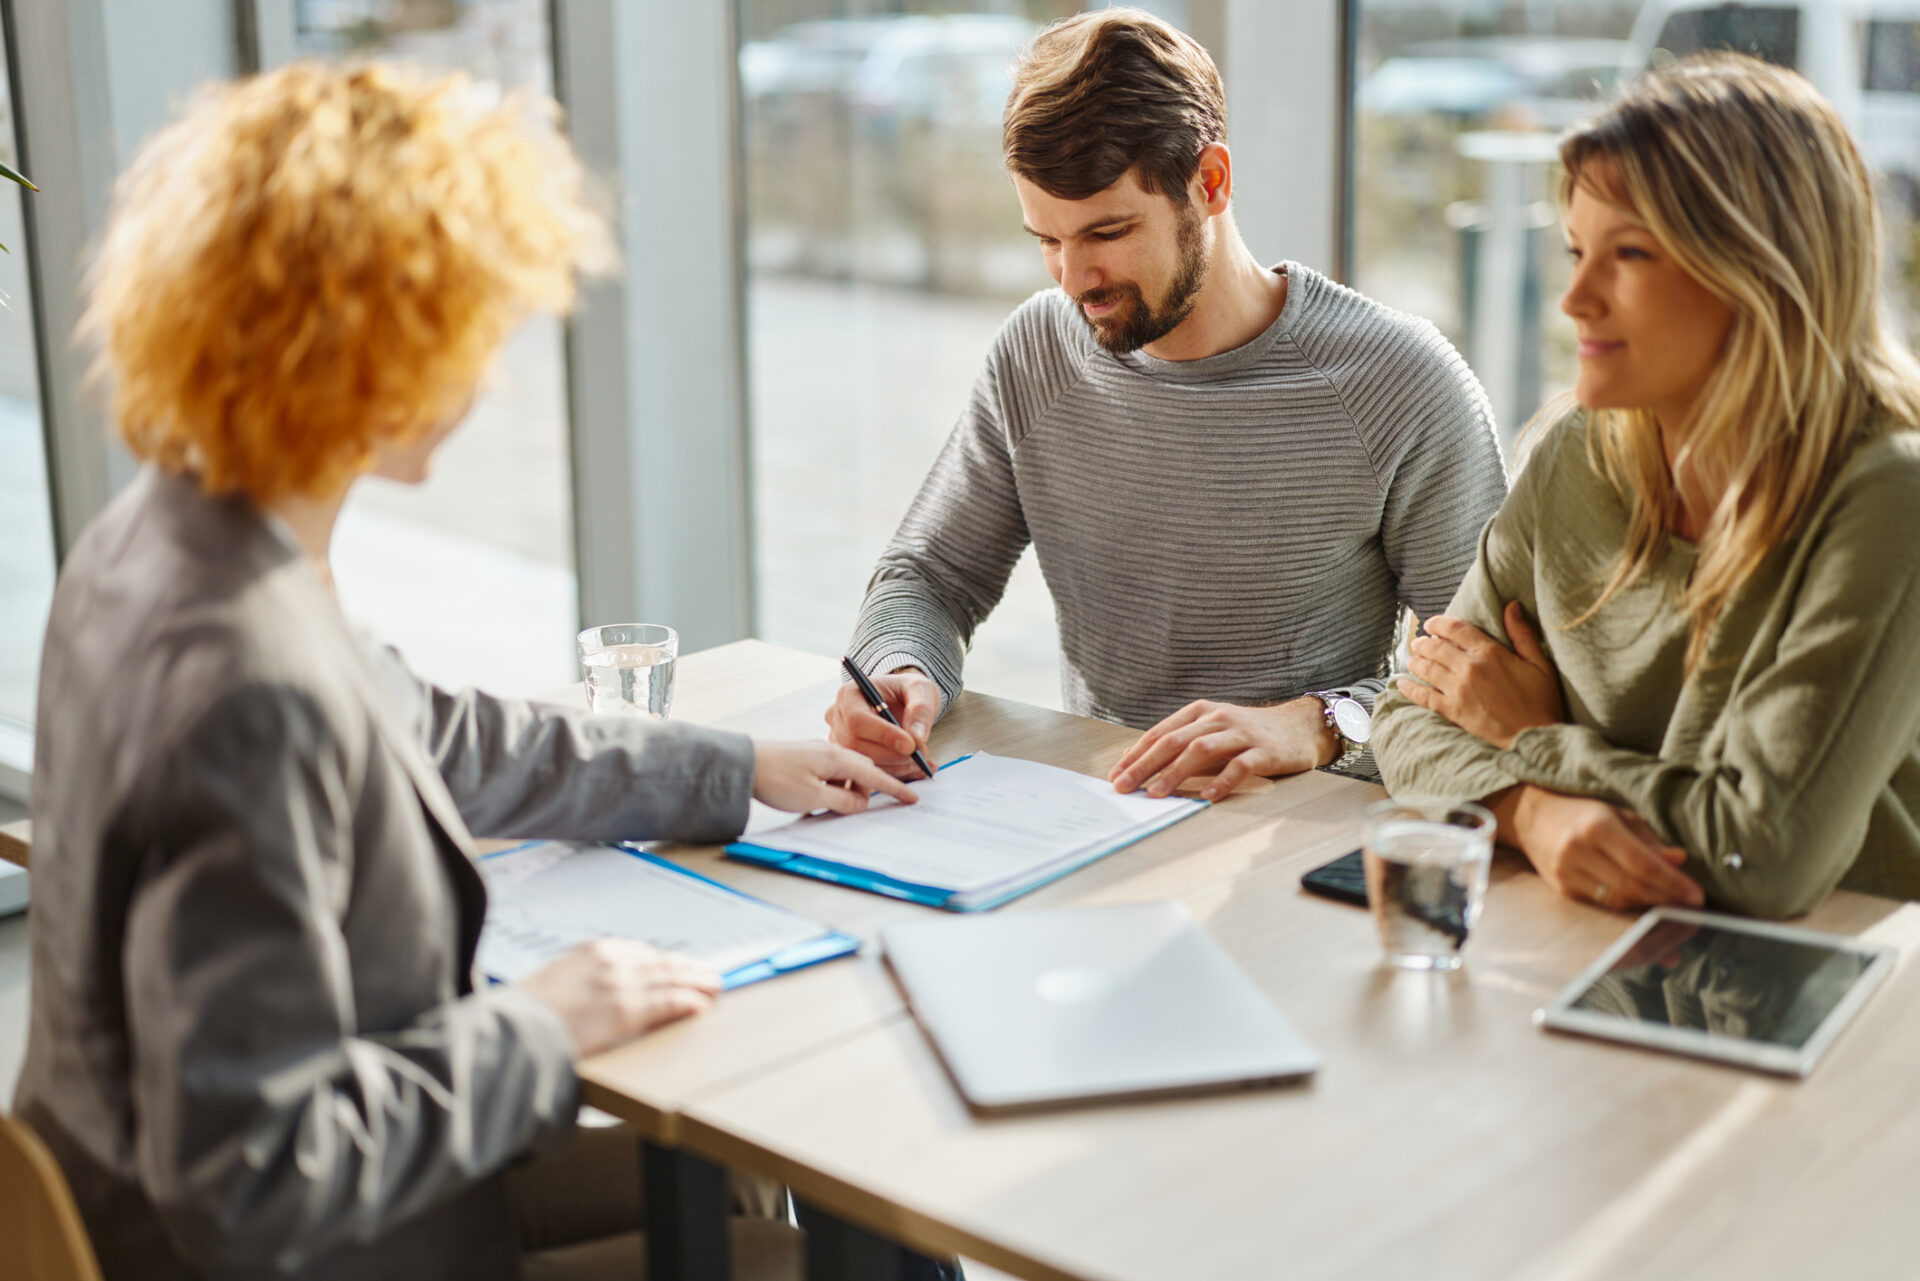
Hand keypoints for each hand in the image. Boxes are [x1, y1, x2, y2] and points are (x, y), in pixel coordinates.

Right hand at [519, 939, 721, 1057]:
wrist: (514, 1028)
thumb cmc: (526, 1012)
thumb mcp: (556, 982)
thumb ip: (582, 981)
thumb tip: (596, 994)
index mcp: (593, 951)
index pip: (641, 952)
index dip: (665, 961)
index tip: (679, 965)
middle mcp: (612, 960)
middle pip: (661, 962)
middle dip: (688, 969)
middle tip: (708, 974)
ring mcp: (621, 983)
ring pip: (671, 979)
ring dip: (697, 983)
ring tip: (714, 987)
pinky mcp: (627, 1009)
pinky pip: (668, 1002)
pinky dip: (689, 1002)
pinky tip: (702, 1005)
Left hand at [752, 739, 918, 814]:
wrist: (743, 763)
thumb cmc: (776, 779)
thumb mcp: (814, 797)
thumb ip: (842, 802)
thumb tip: (861, 804)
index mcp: (837, 758)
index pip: (875, 774)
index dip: (895, 787)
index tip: (912, 797)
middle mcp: (830, 751)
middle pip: (861, 772)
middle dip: (867, 791)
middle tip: (859, 810)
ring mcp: (817, 753)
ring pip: (844, 773)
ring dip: (847, 790)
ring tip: (832, 807)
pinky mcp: (805, 758)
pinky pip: (830, 773)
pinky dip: (834, 786)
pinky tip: (821, 798)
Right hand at [823, 668, 941, 779]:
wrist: (903, 701)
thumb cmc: (907, 691)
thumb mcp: (920, 689)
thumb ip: (920, 709)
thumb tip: (916, 737)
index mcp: (849, 694)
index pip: (856, 720)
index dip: (883, 735)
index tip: (911, 745)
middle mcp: (838, 718)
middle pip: (856, 745)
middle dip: (892, 755)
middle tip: (921, 755)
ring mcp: (840, 739)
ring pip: (862, 762)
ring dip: (896, 767)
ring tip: (921, 761)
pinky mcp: (849, 758)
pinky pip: (869, 772)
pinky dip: (896, 774)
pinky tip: (916, 769)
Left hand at [1108, 697, 1334, 801]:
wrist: (1300, 726)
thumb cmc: (1249, 734)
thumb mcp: (1211, 732)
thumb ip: (1181, 746)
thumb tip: (1138, 764)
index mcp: (1200, 712)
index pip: (1160, 733)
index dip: (1135, 755)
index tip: (1115, 776)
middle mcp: (1218, 718)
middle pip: (1174, 741)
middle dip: (1144, 765)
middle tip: (1124, 787)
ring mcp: (1242, 733)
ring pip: (1201, 750)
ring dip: (1175, 773)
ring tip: (1156, 794)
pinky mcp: (1265, 751)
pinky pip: (1240, 766)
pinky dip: (1221, 781)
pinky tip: (1207, 797)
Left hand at [1397, 601, 1563, 748]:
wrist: (1535, 737)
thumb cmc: (1540, 701)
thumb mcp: (1539, 664)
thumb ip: (1522, 634)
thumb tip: (1511, 606)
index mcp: (1490, 653)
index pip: (1456, 629)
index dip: (1439, 624)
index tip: (1430, 624)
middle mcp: (1469, 668)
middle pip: (1436, 648)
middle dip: (1423, 643)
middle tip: (1418, 642)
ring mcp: (1458, 690)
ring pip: (1427, 669)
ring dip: (1416, 661)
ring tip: (1412, 659)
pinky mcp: (1452, 711)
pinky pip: (1424, 696)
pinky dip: (1410, 689)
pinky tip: (1402, 685)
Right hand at [1494, 785, 1703, 911]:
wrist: (1532, 817)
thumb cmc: (1582, 813)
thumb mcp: (1618, 815)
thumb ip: (1648, 840)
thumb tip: (1679, 861)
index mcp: (1597, 827)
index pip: (1643, 864)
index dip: (1673, 883)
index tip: (1697, 896)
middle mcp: (1578, 851)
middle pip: (1632, 887)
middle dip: (1666, 899)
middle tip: (1691, 906)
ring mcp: (1567, 873)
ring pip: (1618, 901)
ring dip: (1649, 907)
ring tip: (1672, 906)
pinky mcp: (1562, 889)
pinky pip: (1602, 905)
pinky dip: (1627, 908)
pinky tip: (1643, 906)